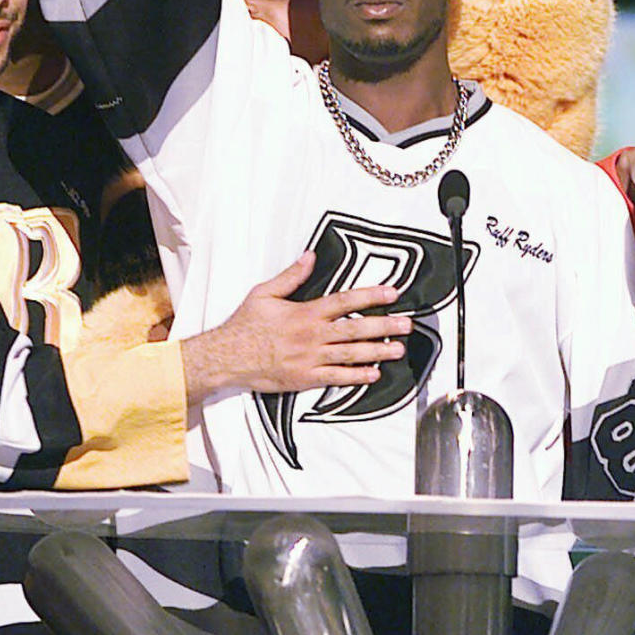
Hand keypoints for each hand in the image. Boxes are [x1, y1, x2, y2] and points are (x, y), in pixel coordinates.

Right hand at [184, 252, 411, 399]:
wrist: (229, 357)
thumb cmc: (246, 324)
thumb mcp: (265, 292)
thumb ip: (292, 275)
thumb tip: (310, 256)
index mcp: (306, 312)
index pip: (345, 301)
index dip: (370, 295)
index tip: (391, 293)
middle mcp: (313, 336)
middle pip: (356, 329)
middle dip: (384, 326)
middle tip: (406, 324)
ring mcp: (311, 359)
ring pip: (351, 354)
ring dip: (377, 351)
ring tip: (398, 349)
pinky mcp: (306, 378)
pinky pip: (337, 378)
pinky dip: (357, 376)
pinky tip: (373, 373)